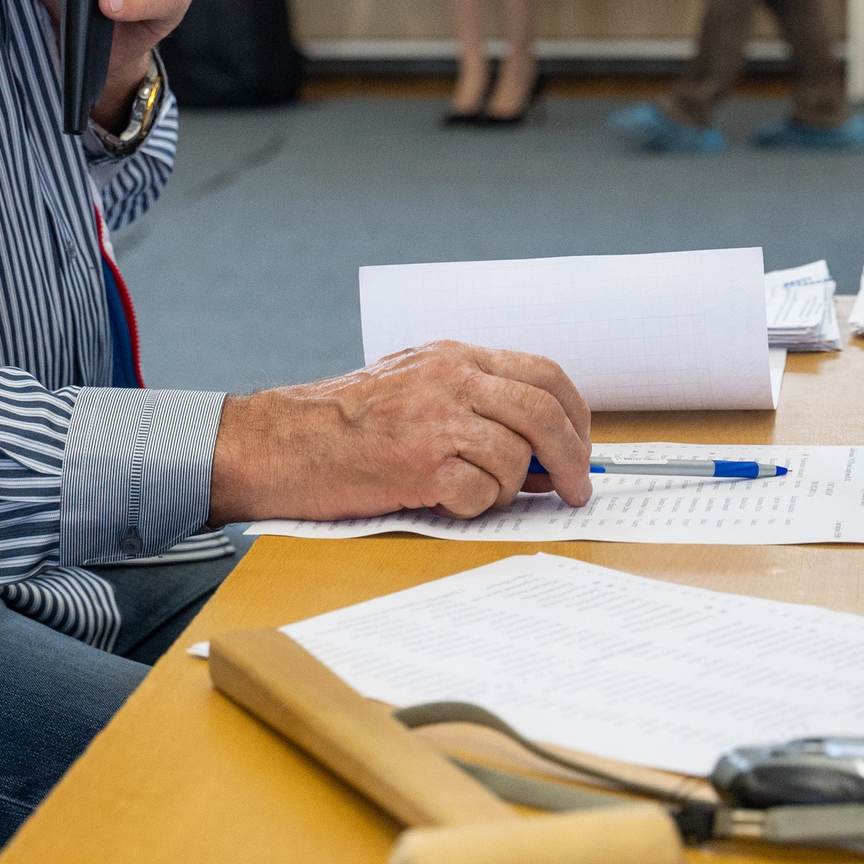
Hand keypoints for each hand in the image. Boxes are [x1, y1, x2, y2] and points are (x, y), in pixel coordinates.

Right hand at [208, 342, 594, 521]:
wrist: (283, 442)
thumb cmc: (347, 423)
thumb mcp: (415, 387)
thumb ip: (475, 404)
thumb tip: (542, 453)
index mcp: (455, 357)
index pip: (544, 374)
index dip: (576, 415)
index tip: (581, 446)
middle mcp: (450, 379)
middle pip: (543, 413)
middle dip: (571, 459)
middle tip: (575, 491)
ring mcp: (434, 419)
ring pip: (514, 458)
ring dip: (506, 489)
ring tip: (473, 494)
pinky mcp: (418, 463)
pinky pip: (479, 491)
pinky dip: (474, 506)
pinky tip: (445, 501)